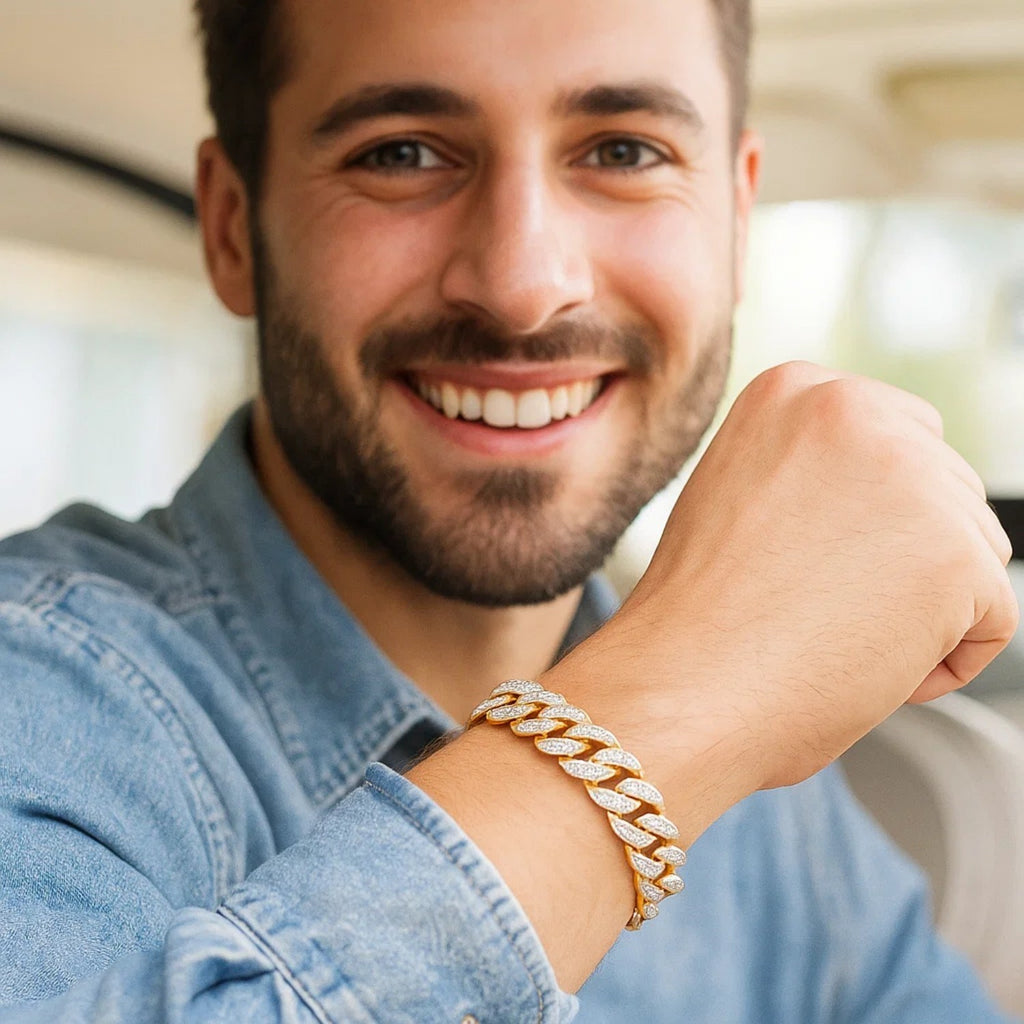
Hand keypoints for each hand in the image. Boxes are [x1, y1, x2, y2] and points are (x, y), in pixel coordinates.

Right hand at [570, 362, 1017, 794]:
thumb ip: (811, 470)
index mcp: (794, 389)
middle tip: (815, 601)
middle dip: (901, 555)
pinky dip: (941, 662)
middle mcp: (856, 409)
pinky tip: (862, 664)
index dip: (867, 513)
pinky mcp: (957, 555)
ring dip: (921, 605)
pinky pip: (991, 620)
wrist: (681, 687)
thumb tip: (881, 502)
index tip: (811, 555)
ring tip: (831, 631)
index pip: (893, 436)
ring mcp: (912, 476)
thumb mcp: (737, 496)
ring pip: (972, 549)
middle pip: (943, 487)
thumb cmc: (698, 615)